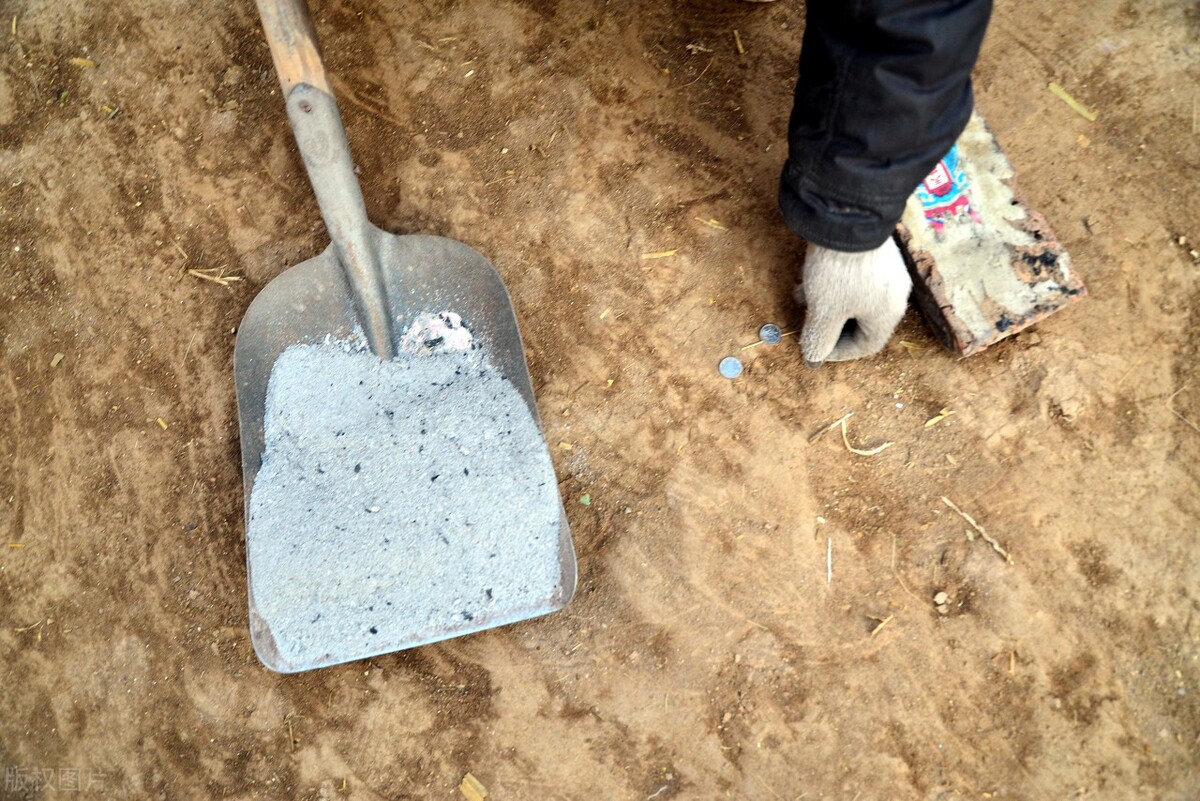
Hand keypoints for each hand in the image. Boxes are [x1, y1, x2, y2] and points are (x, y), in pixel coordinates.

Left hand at [794, 238, 911, 366]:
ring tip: (800, 297)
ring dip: (825, 302)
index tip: (815, 349)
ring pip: (852, 298)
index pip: (867, 346)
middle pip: (860, 321)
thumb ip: (819, 338)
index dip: (838, 353)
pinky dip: (831, 284)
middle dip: (829, 324)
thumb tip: (814, 358)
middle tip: (807, 322)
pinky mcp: (874, 252)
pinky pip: (853, 279)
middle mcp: (893, 295)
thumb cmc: (839, 274)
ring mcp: (886, 271)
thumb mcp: (824, 312)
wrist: (848, 218)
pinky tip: (807, 276)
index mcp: (887, 315)